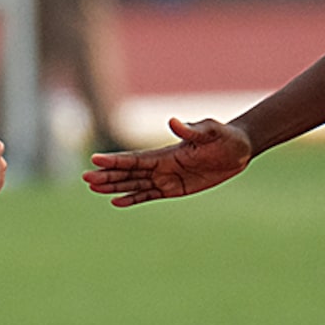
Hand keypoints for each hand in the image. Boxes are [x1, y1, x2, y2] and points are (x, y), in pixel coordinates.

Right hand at [82, 116, 253, 205]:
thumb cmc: (225, 137)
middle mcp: (162, 165)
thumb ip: (192, 129)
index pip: (135, 159)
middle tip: (86, 179)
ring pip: (134, 184)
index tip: (95, 161)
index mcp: (167, 153)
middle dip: (108, 175)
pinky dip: (133, 198)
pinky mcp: (175, 189)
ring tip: (94, 189)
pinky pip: (150, 195)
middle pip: (129, 172)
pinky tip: (117, 201)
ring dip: (114, 186)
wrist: (238, 149)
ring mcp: (167, 178)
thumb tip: (174, 122)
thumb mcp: (211, 132)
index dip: (115, 161)